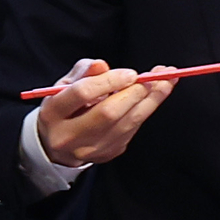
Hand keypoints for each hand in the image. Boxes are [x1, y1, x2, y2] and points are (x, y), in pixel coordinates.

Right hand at [34, 60, 166, 169]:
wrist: (55, 146)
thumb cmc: (62, 110)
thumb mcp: (64, 86)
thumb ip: (83, 73)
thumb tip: (102, 65)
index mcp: (53, 113)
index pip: (83, 93)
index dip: (110, 80)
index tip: (131, 73)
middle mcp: (69, 136)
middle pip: (108, 112)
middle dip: (136, 92)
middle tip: (157, 76)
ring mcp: (90, 149)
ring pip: (126, 124)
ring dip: (151, 101)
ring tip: (167, 82)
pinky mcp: (107, 154)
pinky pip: (131, 131)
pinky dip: (145, 112)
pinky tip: (155, 97)